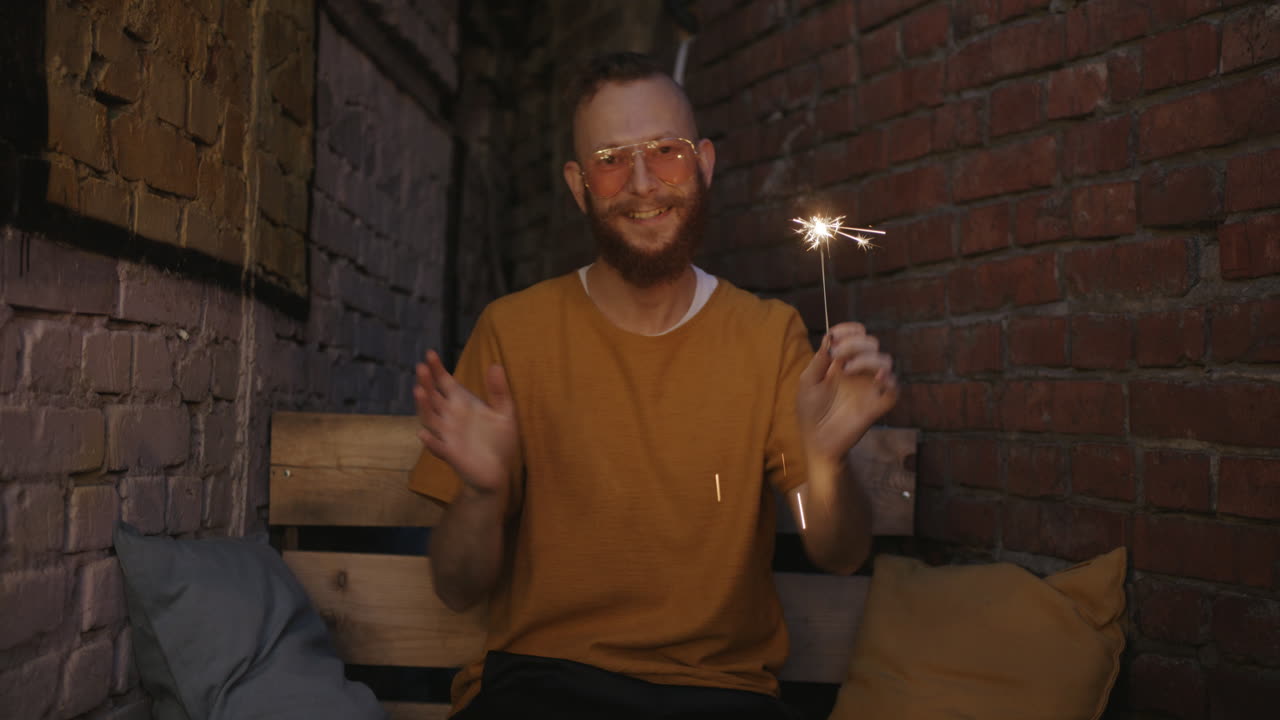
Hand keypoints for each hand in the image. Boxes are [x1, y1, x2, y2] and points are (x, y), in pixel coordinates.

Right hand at [414, 350, 517, 494]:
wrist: (498, 472)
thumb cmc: (498, 441)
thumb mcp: (504, 413)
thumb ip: (499, 391)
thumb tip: (496, 365)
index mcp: (462, 404)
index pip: (445, 383)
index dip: (437, 369)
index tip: (430, 354)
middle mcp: (450, 417)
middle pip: (434, 397)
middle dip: (427, 383)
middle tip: (421, 367)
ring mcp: (448, 435)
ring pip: (431, 419)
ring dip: (423, 406)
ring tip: (418, 391)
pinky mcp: (451, 454)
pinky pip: (438, 447)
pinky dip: (430, 442)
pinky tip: (423, 433)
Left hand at [796, 323, 898, 465]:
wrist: (816, 441)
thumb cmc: (810, 411)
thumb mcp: (808, 382)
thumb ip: (820, 360)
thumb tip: (830, 336)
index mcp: (842, 362)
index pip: (855, 336)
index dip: (849, 330)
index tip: (836, 335)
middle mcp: (859, 371)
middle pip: (871, 344)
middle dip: (855, 343)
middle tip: (837, 354)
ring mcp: (870, 387)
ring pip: (886, 361)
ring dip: (868, 358)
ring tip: (848, 369)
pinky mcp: (878, 405)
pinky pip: (894, 389)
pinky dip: (889, 380)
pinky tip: (875, 378)